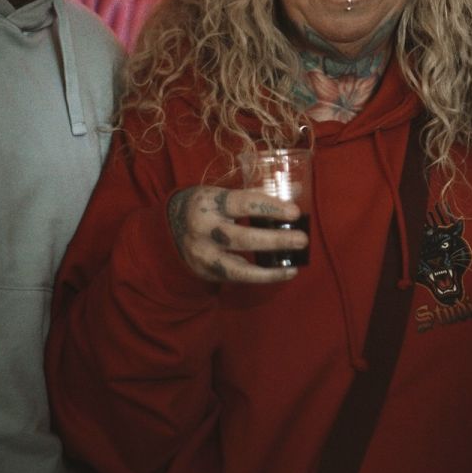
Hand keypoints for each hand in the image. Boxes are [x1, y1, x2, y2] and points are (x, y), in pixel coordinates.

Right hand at [165, 185, 307, 282]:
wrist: (169, 228)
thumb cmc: (206, 206)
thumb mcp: (220, 194)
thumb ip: (251, 198)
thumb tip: (293, 197)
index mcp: (209, 203)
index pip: (243, 203)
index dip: (271, 208)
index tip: (295, 212)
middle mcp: (203, 230)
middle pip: (242, 238)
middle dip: (275, 240)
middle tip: (301, 239)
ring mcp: (204, 255)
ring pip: (238, 268)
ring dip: (269, 269)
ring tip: (293, 266)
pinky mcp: (207, 273)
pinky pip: (237, 278)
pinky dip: (262, 277)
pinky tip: (282, 272)